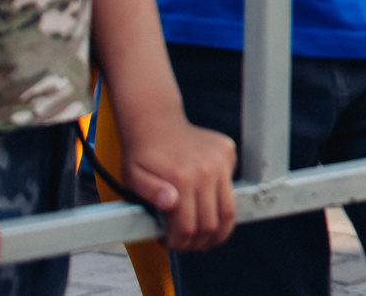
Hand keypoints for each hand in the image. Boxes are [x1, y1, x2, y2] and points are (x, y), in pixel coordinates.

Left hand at [115, 108, 237, 252]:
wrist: (156, 122)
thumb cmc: (141, 155)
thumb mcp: (134, 177)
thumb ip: (150, 192)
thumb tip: (171, 202)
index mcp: (182, 178)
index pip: (189, 227)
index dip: (180, 243)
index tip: (171, 243)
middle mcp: (207, 170)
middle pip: (212, 223)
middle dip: (198, 242)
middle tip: (186, 244)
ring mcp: (221, 161)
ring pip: (229, 209)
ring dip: (218, 231)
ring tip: (204, 237)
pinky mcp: (229, 154)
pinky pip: (231, 188)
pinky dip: (221, 204)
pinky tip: (205, 203)